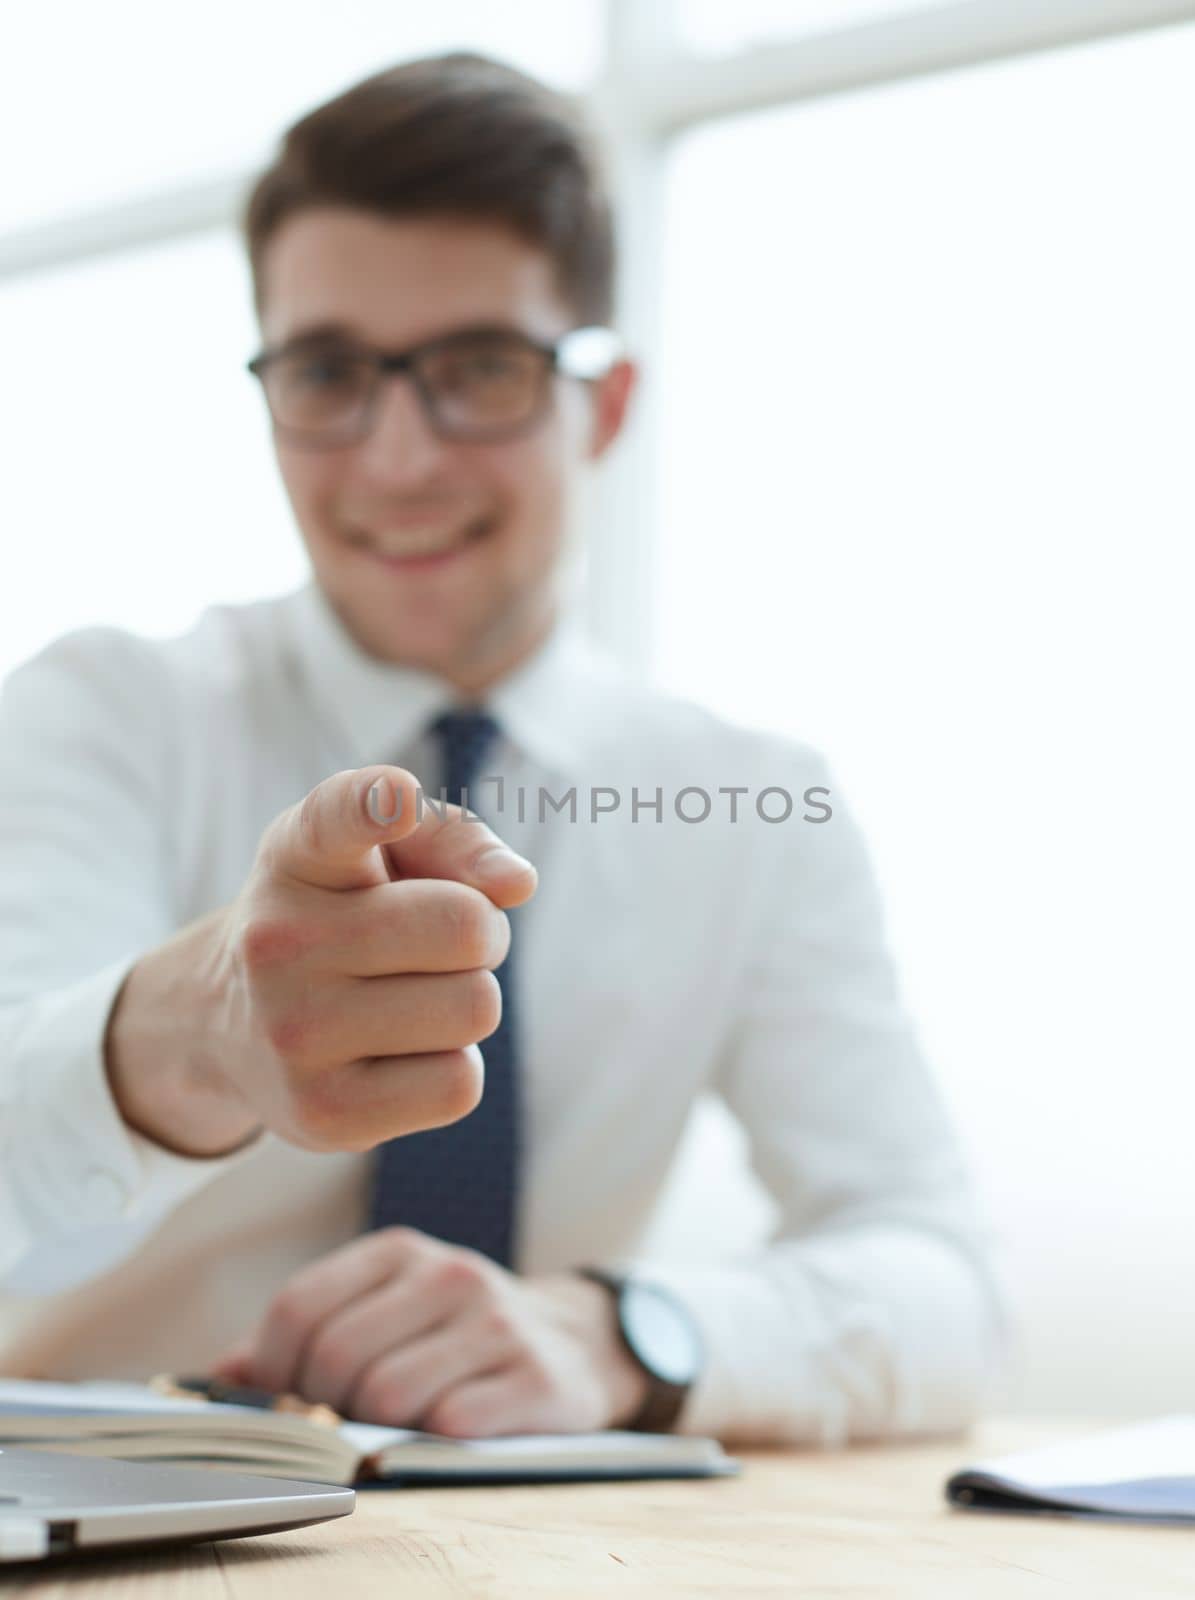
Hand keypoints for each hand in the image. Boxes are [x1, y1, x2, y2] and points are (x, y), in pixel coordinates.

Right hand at [105, 765, 536, 1155]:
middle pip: (469, 928)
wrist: (235, 1022)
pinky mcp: (323, 1115)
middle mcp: (280, 939)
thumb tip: (516, 883)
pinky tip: (399, 1055)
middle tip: (435, 947)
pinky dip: (452, 1067)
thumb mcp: (384, 853)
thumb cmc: (347, 915)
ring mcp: (294, 1032)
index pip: (335, 817)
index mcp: (300, 854)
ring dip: (467, 1002)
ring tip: (412, 999)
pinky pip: (459, 1085)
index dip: (374, 805)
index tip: (396, 802)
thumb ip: (459, 840)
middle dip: (481, 934)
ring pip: (475, 1008)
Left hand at [211, 1228, 649, 1436]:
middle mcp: (449, 1274)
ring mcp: (496, 1323)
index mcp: (398, 1251)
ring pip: (388, 1396)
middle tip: (340, 1424)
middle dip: (323, 1408)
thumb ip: (303, 1337)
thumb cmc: (452, 1335)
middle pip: (338, 1357)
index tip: (283, 1403)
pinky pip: (449, 1425)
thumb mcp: (382, 1311)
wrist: (574, 1343)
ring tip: (396, 1425)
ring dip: (378, 1430)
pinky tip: (444, 1431)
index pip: (300, 1307)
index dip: (272, 1370)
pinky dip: (431, 1442)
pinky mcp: (536, 1377)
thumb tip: (220, 1378)